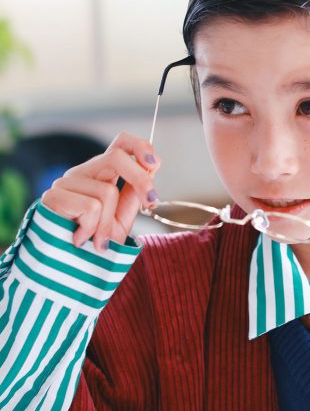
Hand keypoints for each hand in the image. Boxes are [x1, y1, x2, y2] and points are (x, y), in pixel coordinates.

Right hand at [41, 132, 160, 250]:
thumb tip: (151, 168)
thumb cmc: (95, 241)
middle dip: (141, 180)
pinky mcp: (53, 197)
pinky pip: (90, 208)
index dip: (140, 147)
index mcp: (102, 173)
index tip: (155, 166)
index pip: (120, 143)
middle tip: (150, 204)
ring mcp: (66, 182)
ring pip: (106, 192)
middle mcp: (83, 172)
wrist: (68, 266)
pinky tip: (81, 239)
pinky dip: (92, 229)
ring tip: (100, 240)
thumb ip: (134, 193)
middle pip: (116, 156)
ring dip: (108, 224)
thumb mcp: (122, 217)